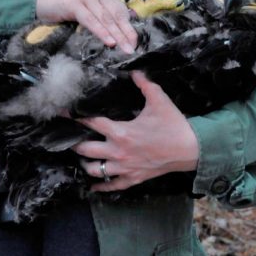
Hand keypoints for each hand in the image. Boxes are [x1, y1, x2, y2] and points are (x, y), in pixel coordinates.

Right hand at [36, 0, 136, 53]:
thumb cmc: (66, 7)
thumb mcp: (88, 10)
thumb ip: (102, 16)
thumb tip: (120, 34)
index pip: (121, 12)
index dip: (129, 28)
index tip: (135, 44)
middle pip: (116, 15)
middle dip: (126, 34)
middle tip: (132, 49)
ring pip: (106, 18)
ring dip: (116, 35)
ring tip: (124, 48)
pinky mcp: (75, 3)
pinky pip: (91, 20)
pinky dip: (101, 31)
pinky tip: (108, 41)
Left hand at [73, 71, 199, 191]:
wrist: (191, 149)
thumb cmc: (173, 124)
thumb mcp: (158, 99)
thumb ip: (144, 83)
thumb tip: (134, 69)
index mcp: (121, 132)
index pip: (92, 123)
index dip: (76, 117)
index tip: (64, 112)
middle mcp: (119, 152)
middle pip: (86, 149)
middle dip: (75, 142)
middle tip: (68, 136)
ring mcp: (125, 168)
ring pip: (95, 169)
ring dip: (85, 163)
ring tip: (81, 156)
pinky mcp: (134, 179)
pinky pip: (112, 186)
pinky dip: (101, 186)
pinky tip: (93, 185)